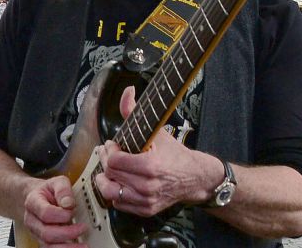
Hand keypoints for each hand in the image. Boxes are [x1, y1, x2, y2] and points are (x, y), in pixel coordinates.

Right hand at [21, 175, 86, 245]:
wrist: (35, 197)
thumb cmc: (47, 191)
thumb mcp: (56, 182)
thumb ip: (63, 190)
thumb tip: (69, 203)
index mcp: (33, 203)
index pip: (45, 213)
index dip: (61, 215)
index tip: (72, 212)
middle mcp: (32, 220)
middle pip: (46, 233)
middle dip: (67, 233)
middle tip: (82, 228)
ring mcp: (36, 232)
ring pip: (48, 245)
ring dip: (68, 247)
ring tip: (83, 245)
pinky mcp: (43, 240)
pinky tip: (76, 247)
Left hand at [93, 86, 219, 216]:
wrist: (195, 178)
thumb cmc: (175, 154)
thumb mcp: (156, 131)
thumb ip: (134, 111)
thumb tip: (127, 91)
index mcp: (149, 166)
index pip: (113, 161)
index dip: (109, 150)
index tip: (113, 145)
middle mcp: (147, 186)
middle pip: (109, 175)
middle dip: (106, 161)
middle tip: (109, 154)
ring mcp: (146, 200)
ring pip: (110, 193)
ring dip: (107, 179)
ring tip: (111, 170)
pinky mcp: (146, 210)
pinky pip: (119, 204)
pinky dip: (116, 193)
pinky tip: (121, 181)